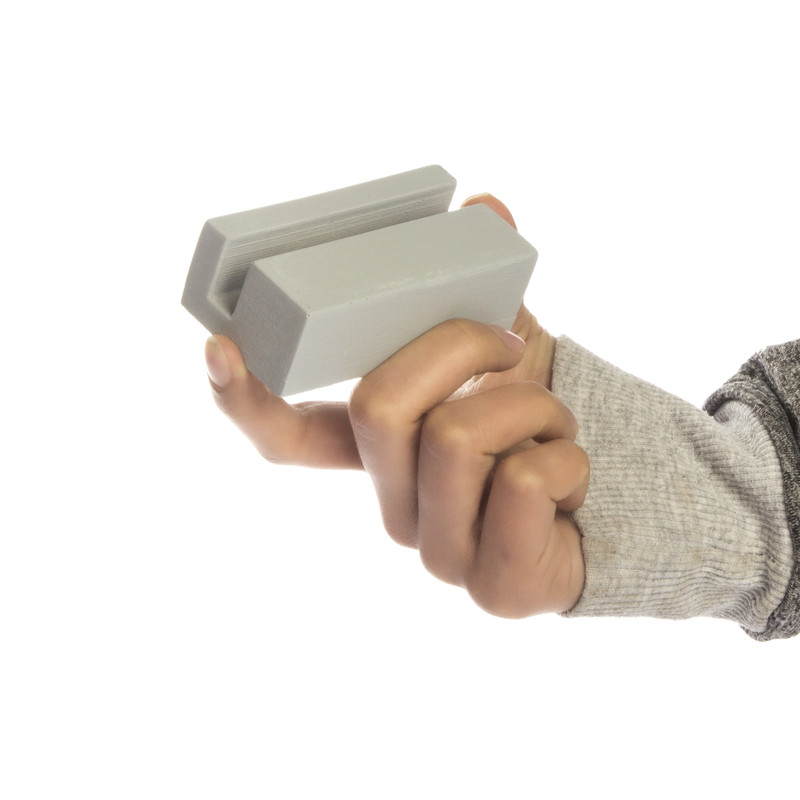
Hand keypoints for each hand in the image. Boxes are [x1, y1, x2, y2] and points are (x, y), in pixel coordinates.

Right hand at [204, 195, 587, 615]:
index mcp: (379, 454)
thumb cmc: (539, 421)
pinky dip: (567, 454)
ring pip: (455, 436)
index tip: (219, 345)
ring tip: (553, 424)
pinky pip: (521, 484)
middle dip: (456, 344)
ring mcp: (437, 551)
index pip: (290, 440)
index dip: (246, 398)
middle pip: (378, 405)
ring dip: (533, 404)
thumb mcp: (510, 342)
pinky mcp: (493, 585)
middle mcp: (393, 505)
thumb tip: (488, 205)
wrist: (612, 494)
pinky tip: (569, 474)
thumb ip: (483, 284)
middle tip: (510, 344)